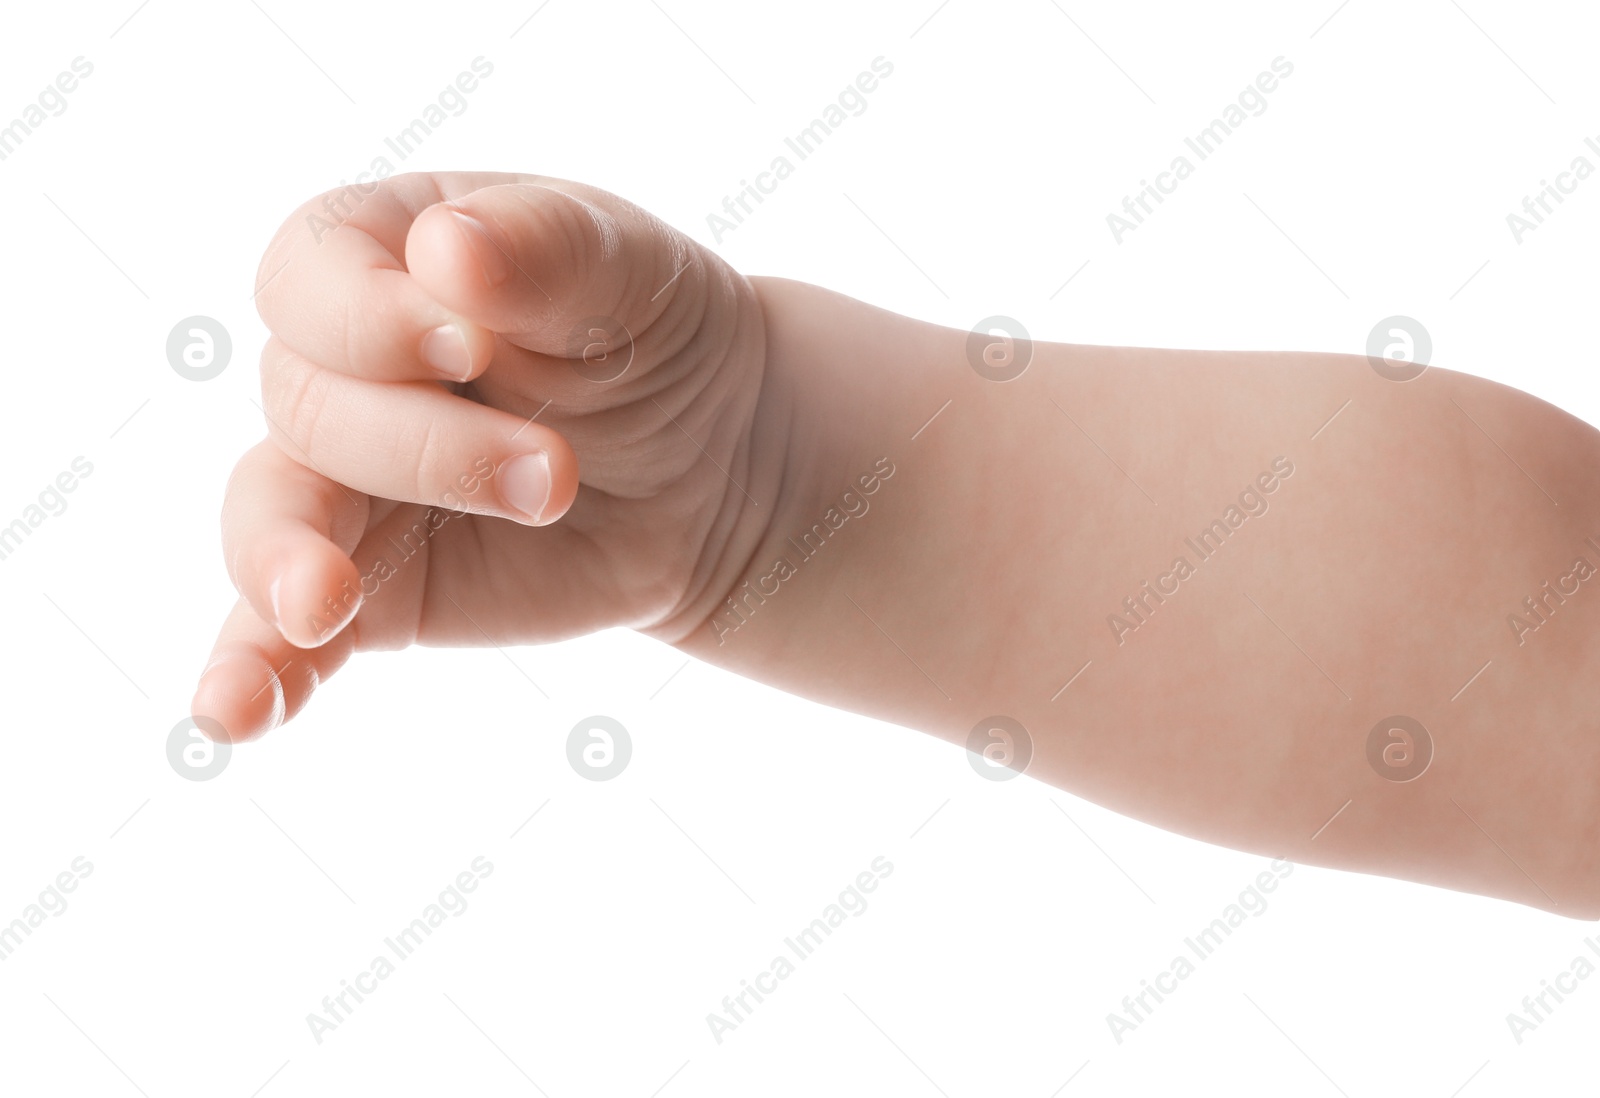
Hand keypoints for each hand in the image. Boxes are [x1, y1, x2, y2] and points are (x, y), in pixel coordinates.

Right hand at [192, 172, 772, 740]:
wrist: (713, 466)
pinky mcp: (369, 587)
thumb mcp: (629, 269)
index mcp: (377, 256)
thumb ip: (543, 245)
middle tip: (555, 474)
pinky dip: (255, 673)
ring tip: (325, 604)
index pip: (307, 277)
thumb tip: (446, 248)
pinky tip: (235, 715)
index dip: (366, 320)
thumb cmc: (656, 339)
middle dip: (426, 448)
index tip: (468, 349)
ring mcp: (340, 482)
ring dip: (289, 562)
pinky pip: (280, 634)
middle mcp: (335, 367)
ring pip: (267, 516)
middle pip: (303, 402)